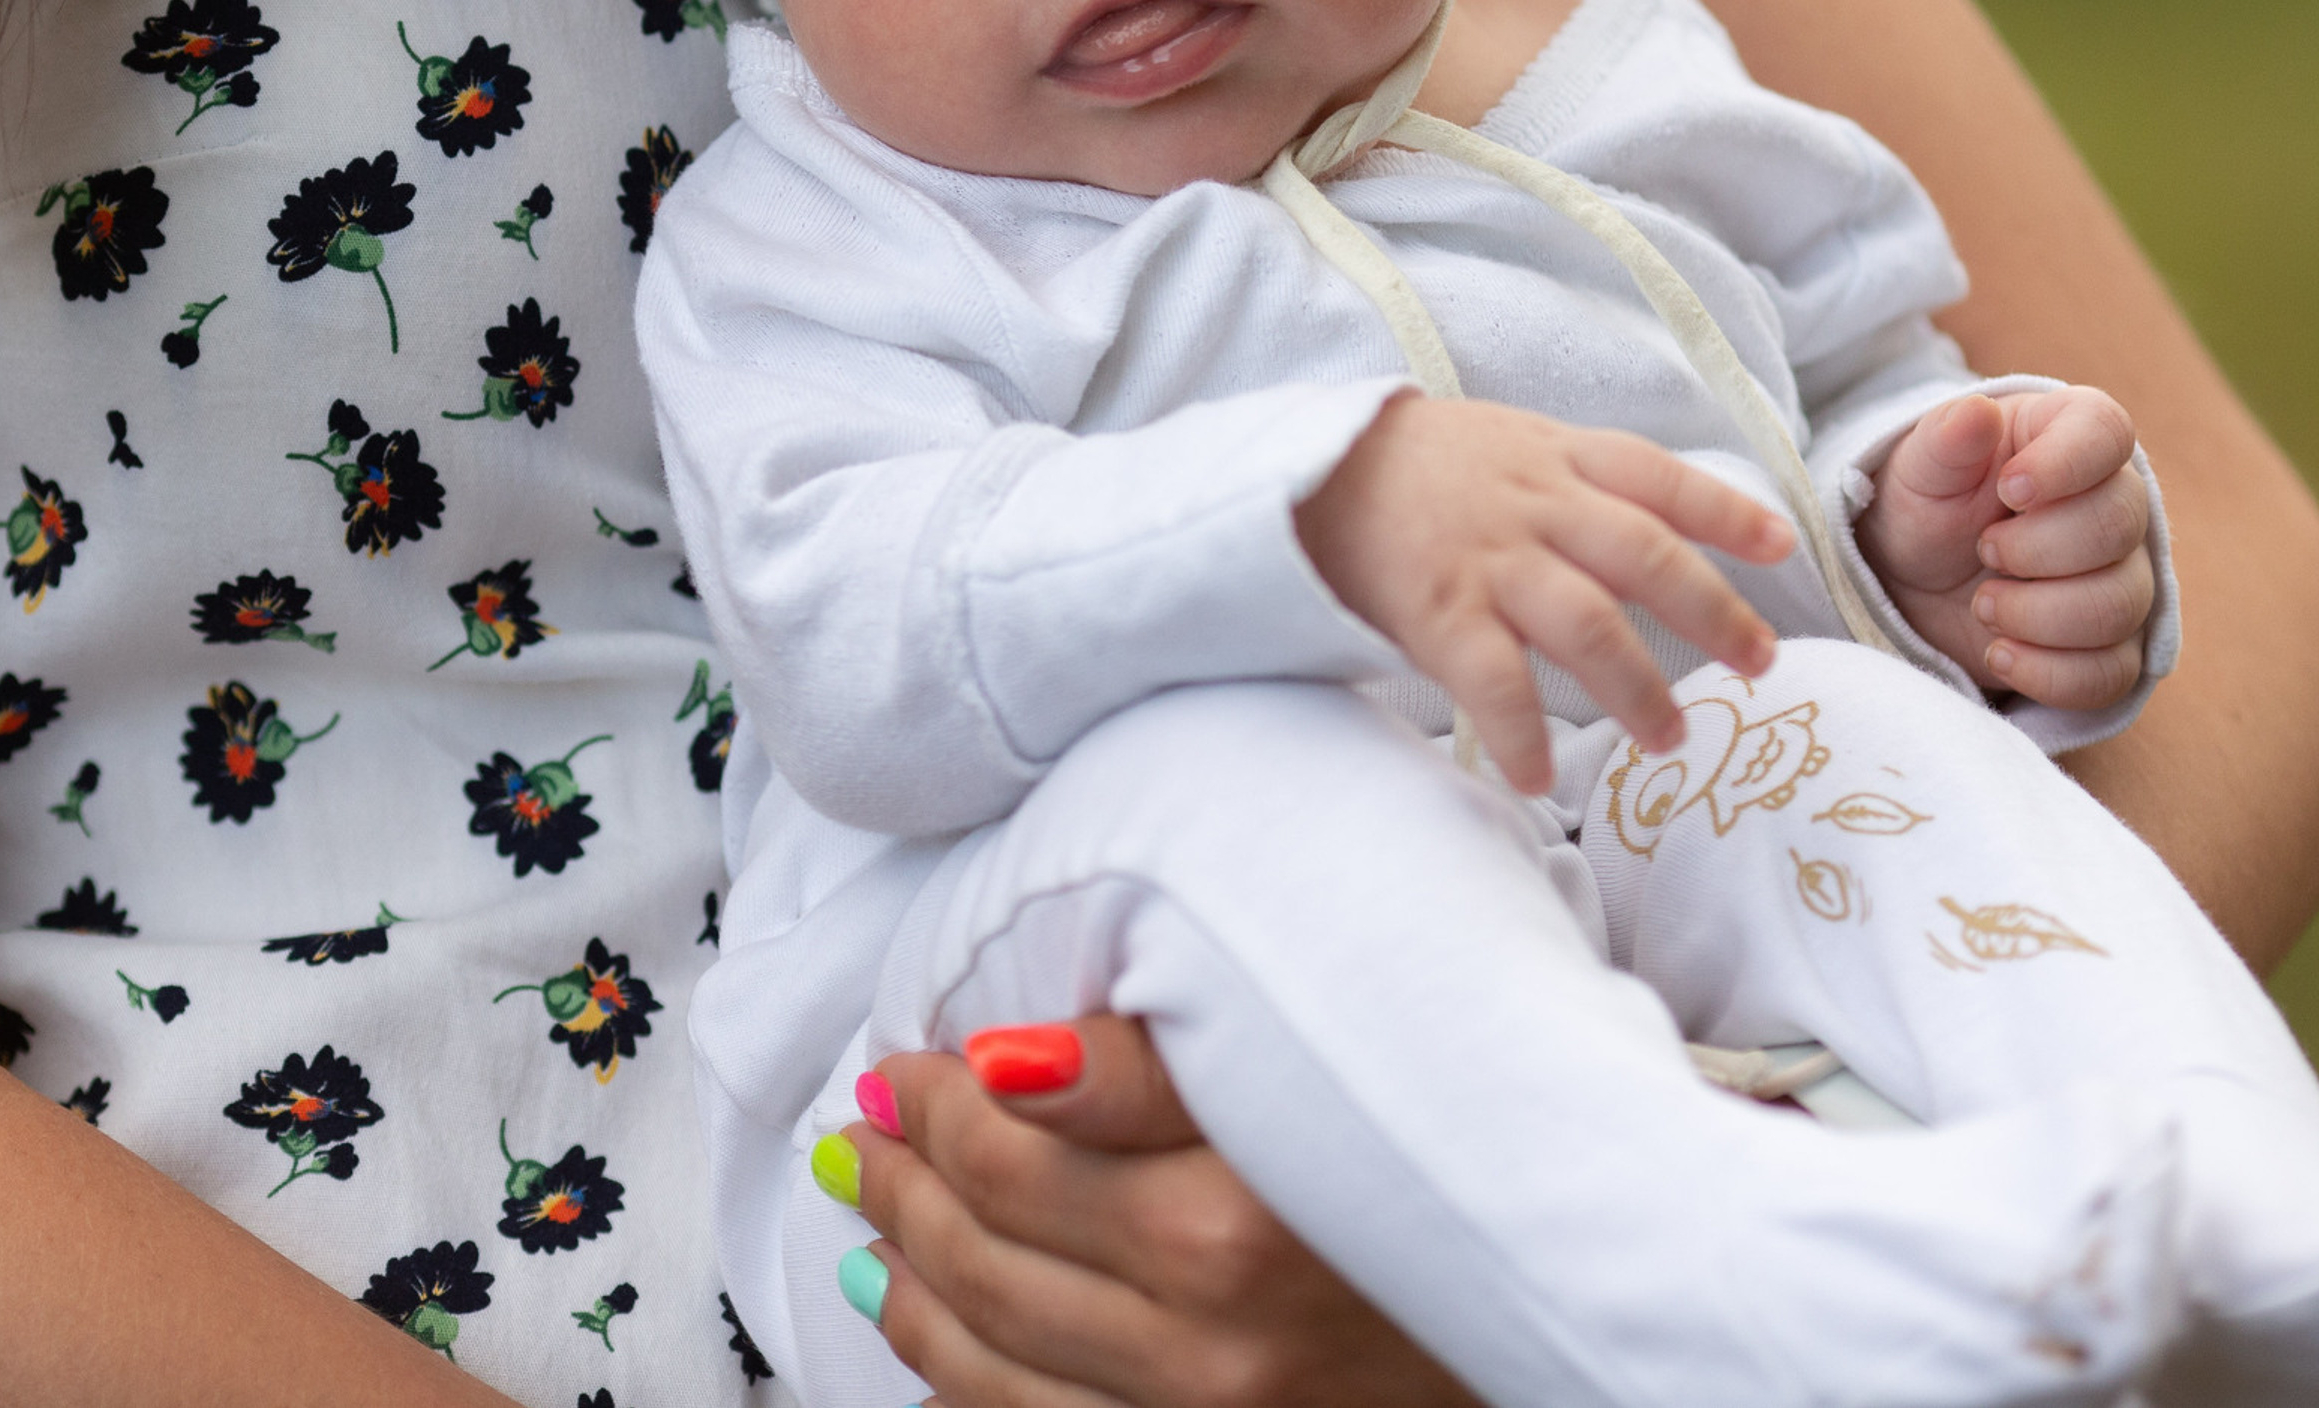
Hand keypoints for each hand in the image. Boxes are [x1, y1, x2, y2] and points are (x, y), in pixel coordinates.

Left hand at [838, 1015, 1482, 1406]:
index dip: (933, 1098)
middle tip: (867, 1130)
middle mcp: (1212, 1348)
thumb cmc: (1429, 1161)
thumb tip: (1001, 1056)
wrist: (1562, 1307)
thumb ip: (1152, 1066)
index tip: (905, 1059)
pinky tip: (926, 1348)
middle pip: (983, 1258)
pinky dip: (960, 1395)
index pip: (1007, 1151)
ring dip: (905, 1285)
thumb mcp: (1312, 1074)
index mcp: (1231, 1228)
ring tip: (872, 1220)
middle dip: (903, 1184)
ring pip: (985, 1368)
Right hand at [1293, 395, 1792, 792]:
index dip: (1726, 511)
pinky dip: (1524, 735)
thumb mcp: (1500, 443)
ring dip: (1639, 689)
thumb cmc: (1409, 466)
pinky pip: (1496, 682)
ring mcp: (1489, 559)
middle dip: (1715, 613)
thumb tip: (1646, 535)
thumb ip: (1567, 481)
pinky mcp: (1438, 611)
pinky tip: (1538, 779)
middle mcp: (1533, 505)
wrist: (1306, 471)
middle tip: (1760, 665)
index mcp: (1552, 457)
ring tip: (1670, 739)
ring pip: (1591, 625)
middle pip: (1647, 557)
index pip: (1658, 477)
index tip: (1782, 545)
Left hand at [1856, 389, 2154, 708]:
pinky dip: (2049, 671)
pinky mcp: (2112, 646)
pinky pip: (2113, 672)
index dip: (2065, 463)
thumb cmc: (1923, 505)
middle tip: (1983, 550)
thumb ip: (1945, 439)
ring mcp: (2120, 577)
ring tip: (1982, 603)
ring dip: (2036, 615)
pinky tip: (2000, 652)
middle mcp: (2112, 502)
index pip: (2107, 431)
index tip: (2009, 489)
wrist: (1910, 581)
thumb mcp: (1919, 468)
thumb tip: (1977, 411)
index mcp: (2067, 436)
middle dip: (2035, 549)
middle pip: (2120, 526)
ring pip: (2120, 605)